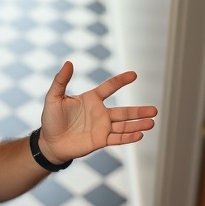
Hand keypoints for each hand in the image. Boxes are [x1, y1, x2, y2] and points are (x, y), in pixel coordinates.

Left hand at [39, 62, 156, 163]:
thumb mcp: (53, 97)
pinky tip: (139, 134)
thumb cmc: (50, 119)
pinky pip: (117, 138)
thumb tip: (68, 62)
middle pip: (124, 111)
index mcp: (91, 99)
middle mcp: (100, 113)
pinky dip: (128, 137)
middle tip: (155, 110)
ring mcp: (102, 127)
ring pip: (124, 125)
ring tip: (152, 122)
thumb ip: (61, 81)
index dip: (121, 81)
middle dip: (139, 111)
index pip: (109, 87)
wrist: (50, 142)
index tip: (134, 75)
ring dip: (138, 124)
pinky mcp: (100, 140)